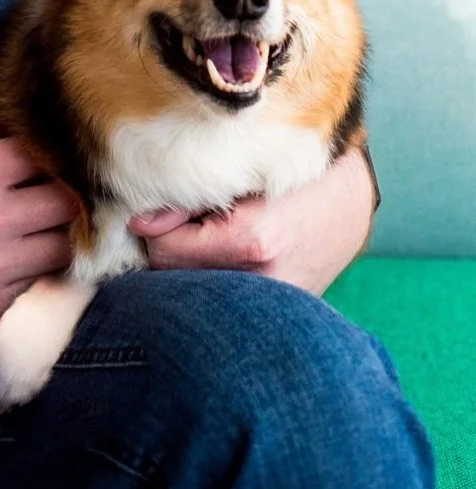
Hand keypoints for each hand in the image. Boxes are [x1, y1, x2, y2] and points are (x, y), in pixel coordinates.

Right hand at [0, 108, 77, 342]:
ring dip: (52, 234)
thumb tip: (2, 127)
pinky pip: (33, 283)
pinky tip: (5, 257)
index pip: (44, 156)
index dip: (44, 153)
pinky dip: (27, 268)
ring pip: (61, 249)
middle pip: (67, 204)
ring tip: (33, 226)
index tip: (37, 157)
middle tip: (44, 191)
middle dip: (60, 193)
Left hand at [126, 145, 375, 294]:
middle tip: (183, 222)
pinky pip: (226, 304)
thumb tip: (139, 223)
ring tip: (207, 236)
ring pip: (198, 294)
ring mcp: (276, 306)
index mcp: (251, 242)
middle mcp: (264, 283)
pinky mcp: (280, 315)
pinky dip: (215, 282)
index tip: (162, 210)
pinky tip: (227, 257)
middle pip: (176, 279)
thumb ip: (187, 200)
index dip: (154, 227)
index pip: (163, 251)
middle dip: (168, 250)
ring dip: (189, 268)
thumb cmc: (293, 173)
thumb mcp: (239, 172)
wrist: (349, 198)